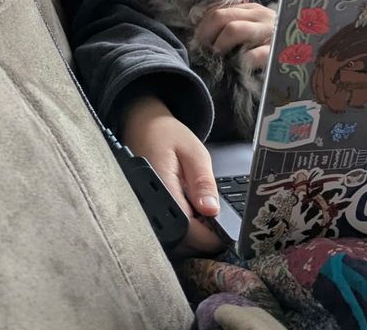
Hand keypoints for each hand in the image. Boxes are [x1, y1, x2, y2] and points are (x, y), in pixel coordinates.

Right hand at [121, 95, 223, 255]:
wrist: (142, 126)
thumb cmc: (167, 135)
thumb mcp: (194, 152)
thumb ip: (203, 182)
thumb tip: (212, 209)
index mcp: (161, 187)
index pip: (185, 228)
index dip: (207, 236)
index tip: (224, 233)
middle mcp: (148, 204)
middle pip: (177, 240)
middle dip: (200, 238)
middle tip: (217, 225)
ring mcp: (144, 210)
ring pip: (170, 239)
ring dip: (190, 234)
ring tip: (203, 215)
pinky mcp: (145, 212)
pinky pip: (164, 230)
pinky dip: (180, 227)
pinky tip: (189, 213)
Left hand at [194, 2, 276, 71]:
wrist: (307, 55)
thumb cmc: (273, 48)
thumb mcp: (255, 32)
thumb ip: (235, 28)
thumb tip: (204, 38)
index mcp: (251, 10)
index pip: (217, 10)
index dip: (202, 27)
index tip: (198, 43)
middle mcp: (259, 16)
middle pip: (220, 17)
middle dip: (206, 36)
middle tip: (203, 53)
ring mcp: (269, 32)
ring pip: (233, 29)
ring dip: (218, 46)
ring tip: (217, 60)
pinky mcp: (276, 52)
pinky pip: (253, 54)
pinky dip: (240, 61)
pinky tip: (238, 68)